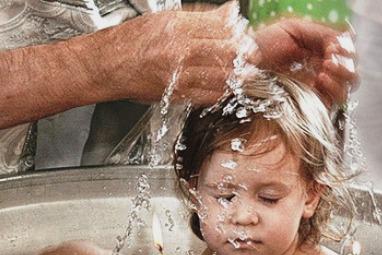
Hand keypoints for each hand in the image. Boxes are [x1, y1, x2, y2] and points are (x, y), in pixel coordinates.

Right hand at [110, 2, 239, 104]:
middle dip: (245, 55)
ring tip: (245, 72)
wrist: (107, 64)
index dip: (240, 33)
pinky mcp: (176, 93)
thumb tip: (230, 12)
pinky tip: (226, 86)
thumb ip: (202, 16)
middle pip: (226, 51)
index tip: (246, 36)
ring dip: (238, 75)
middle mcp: (179, 49)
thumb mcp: (166, 19)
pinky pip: (209, 94)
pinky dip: (223, 91)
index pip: (222, 27)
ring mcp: (178, 73)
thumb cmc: (134, 41)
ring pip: (221, 75)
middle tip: (252, 56)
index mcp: (178, 26)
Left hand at [252, 18, 358, 106]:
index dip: (346, 48)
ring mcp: (318, 90)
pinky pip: (336, 101)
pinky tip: (320, 78)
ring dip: (342, 74)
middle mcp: (321, 71)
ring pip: (349, 86)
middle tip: (329, 58)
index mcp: (318, 52)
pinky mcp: (313, 106)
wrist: (242, 66)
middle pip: (352, 70)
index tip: (333, 46)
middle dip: (346, 62)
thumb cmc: (262, 46)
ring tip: (324, 68)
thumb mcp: (293, 29)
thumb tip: (343, 42)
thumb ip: (321, 34)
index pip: (347, 53)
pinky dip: (334, 88)